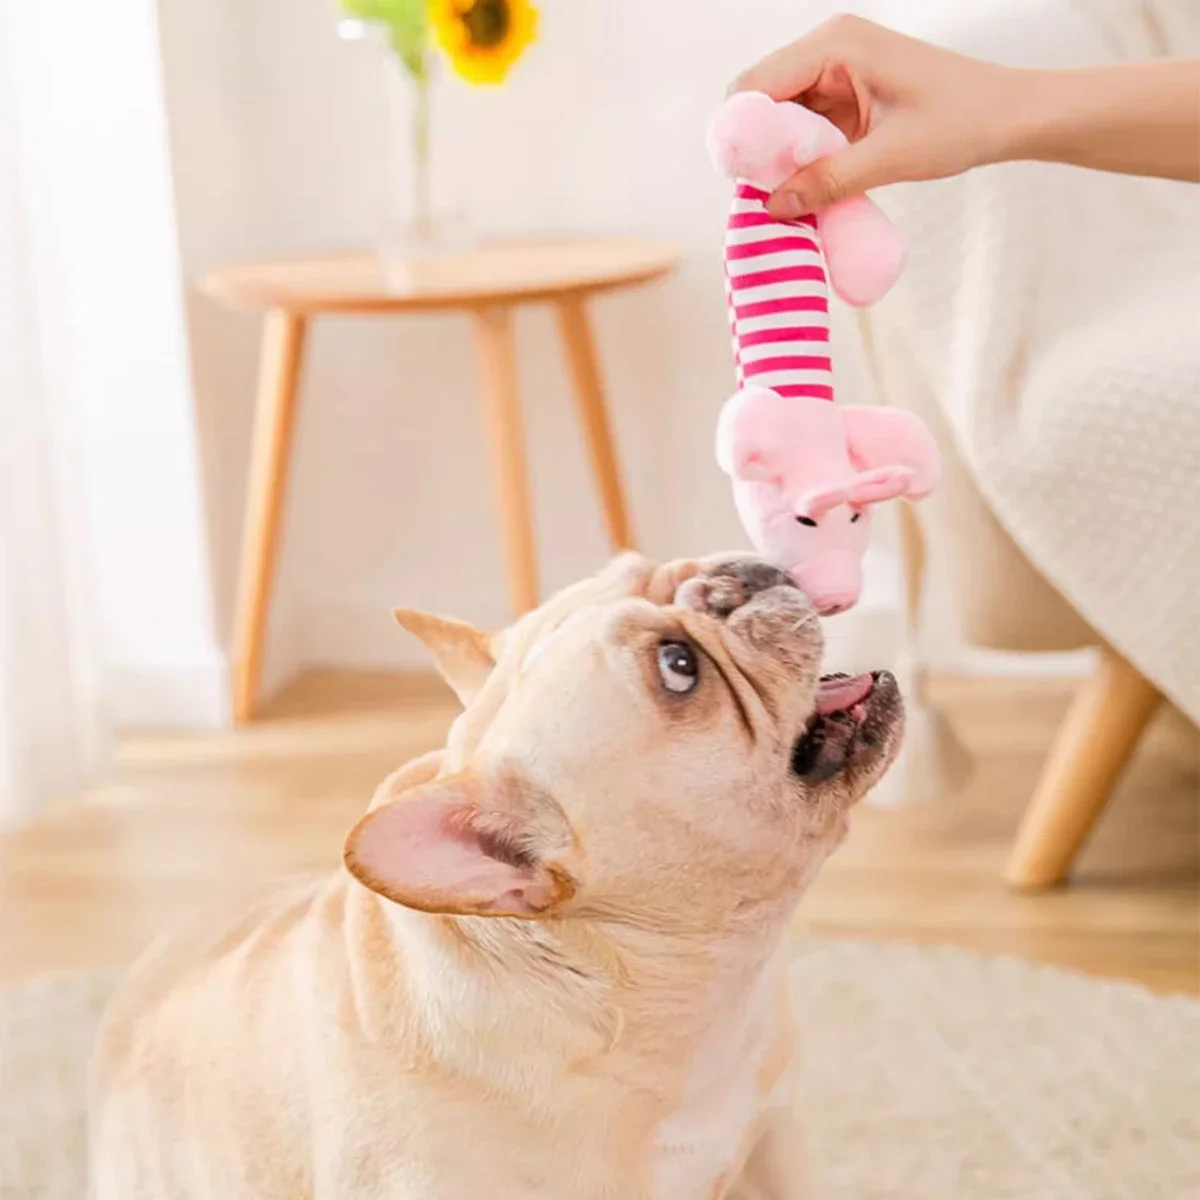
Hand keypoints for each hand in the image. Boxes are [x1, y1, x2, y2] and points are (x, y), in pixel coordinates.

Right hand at [730, 15, 1018, 217]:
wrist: (1009, 115)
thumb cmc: (962, 121)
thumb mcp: (891, 158)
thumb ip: (828, 181)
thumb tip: (773, 207)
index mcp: (836, 44)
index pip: (755, 85)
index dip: (740, 134)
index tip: (746, 182)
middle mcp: (828, 49)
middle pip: (761, 101)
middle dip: (759, 150)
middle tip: (770, 196)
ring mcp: (835, 72)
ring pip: (780, 120)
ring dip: (780, 159)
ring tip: (793, 196)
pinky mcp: (845, 97)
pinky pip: (804, 130)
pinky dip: (802, 160)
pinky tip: (811, 186)